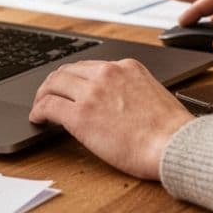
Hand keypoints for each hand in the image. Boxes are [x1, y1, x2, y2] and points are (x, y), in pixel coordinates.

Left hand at [29, 59, 193, 179]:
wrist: (174, 145)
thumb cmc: (170, 131)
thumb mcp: (153, 94)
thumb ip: (131, 90)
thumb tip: (116, 102)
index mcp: (127, 67)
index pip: (90, 67)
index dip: (74, 79)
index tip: (69, 88)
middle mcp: (107, 73)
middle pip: (67, 71)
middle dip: (54, 84)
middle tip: (47, 96)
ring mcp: (92, 92)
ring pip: (53, 84)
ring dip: (42, 95)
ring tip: (39, 107)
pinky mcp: (80, 115)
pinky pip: (48, 106)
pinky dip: (38, 111)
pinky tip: (38, 119)